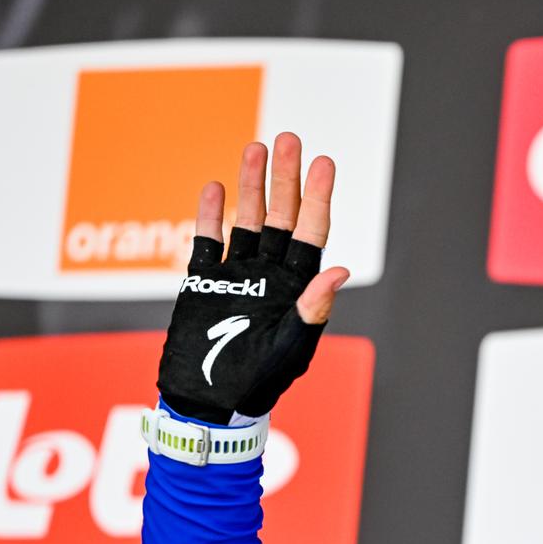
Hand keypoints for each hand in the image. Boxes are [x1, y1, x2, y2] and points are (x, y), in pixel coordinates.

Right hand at [156, 133, 349, 424]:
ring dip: (251, 186)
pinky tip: (215, 187)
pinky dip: (209, 215)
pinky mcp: (202, 283)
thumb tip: (340, 270)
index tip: (323, 162)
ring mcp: (236, 277)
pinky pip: (207, 241)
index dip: (318, 198)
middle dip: (285, 179)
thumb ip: (313, 309)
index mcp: (297, 290)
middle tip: (288, 139)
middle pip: (282, 218)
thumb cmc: (256, 385)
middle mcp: (270, 277)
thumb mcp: (291, 348)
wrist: (206, 404)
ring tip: (254, 148)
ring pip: (247, 221)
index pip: (313, 235)